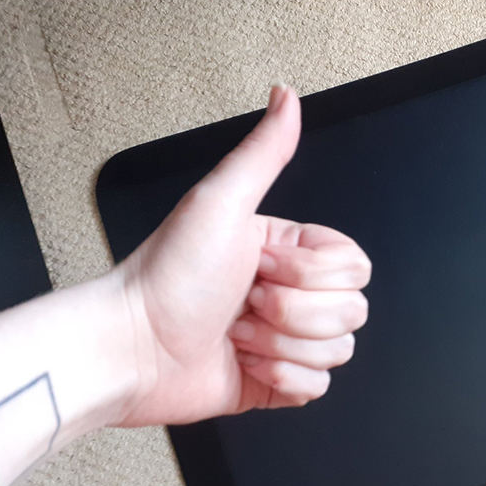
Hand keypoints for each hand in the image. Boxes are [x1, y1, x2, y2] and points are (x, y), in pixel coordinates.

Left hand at [114, 85, 370, 426]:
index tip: (262, 265)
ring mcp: (287, 340)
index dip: (311, 273)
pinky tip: (245, 363)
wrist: (131, 348)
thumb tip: (286, 96)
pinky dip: (281, 378)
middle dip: (293, 313)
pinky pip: (319, 388)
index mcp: (288, 251)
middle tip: (245, 301)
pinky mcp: (278, 382)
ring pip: (339, 350)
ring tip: (237, 333)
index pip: (354, 265)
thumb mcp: (219, 203)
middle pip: (352, 310)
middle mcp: (292, 294)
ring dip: (281, 345)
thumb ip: (263, 152)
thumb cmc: (166, 276)